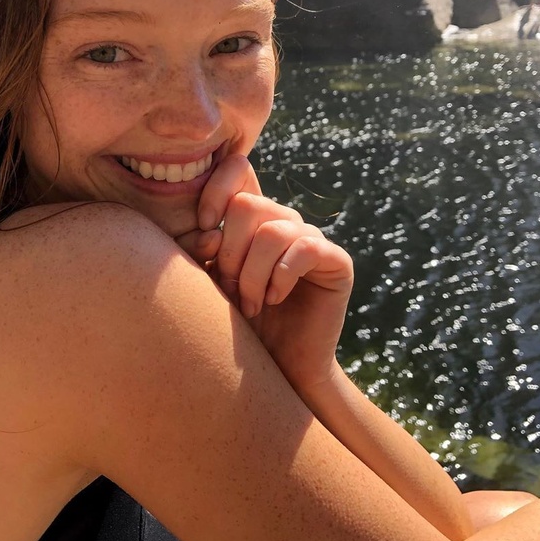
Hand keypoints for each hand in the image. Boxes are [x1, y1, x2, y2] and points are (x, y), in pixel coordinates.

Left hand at [176, 154, 353, 395]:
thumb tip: (209, 230)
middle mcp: (283, 221)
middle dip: (230, 252)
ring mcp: (312, 238)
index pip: (238, 170)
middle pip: (247, 205)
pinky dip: (281, 277)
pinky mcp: (336, 261)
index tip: (202, 229)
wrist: (275, 370)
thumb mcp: (209, 282)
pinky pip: (305, 248)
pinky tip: (275, 299)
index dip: (215, 190)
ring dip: (252, 274)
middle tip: (231, 290)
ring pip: (272, 230)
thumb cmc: (237, 325)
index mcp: (252, 218)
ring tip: (251, 304)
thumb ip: (204, 250)